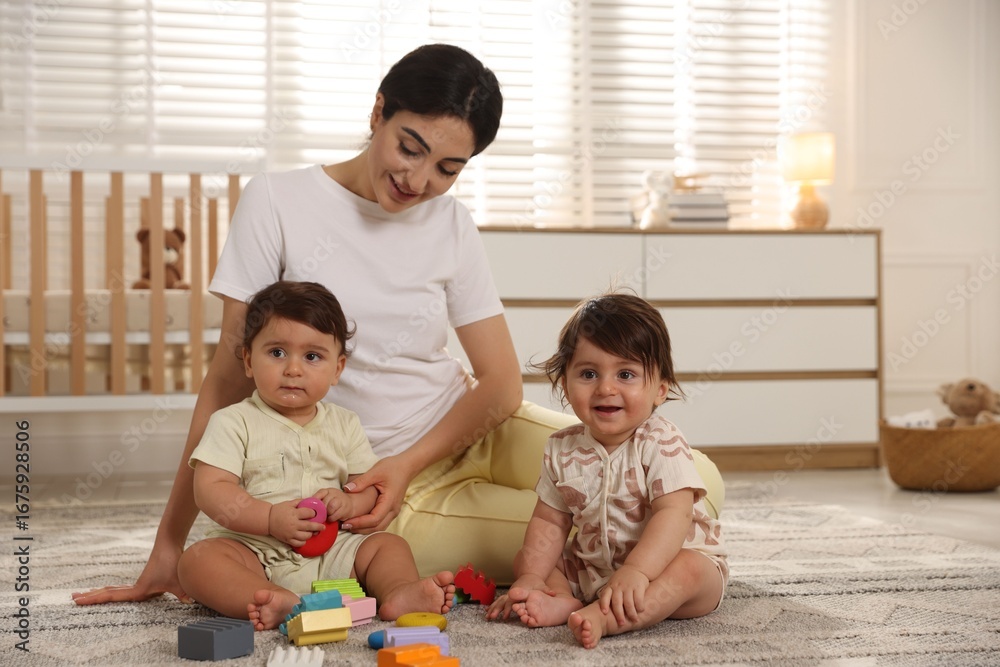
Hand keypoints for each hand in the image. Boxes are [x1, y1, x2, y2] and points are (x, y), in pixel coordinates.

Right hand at [71, 542, 192, 605]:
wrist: (170, 543)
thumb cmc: (173, 563)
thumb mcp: (178, 581)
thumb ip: (183, 593)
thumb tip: (190, 600)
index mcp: (139, 590)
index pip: (112, 596)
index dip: (95, 599)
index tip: (79, 601)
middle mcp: (135, 586)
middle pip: (108, 592)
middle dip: (91, 597)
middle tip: (73, 598)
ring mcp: (138, 583)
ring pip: (113, 589)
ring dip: (98, 592)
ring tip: (82, 594)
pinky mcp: (144, 579)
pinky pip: (121, 588)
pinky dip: (110, 590)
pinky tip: (105, 591)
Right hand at [268, 500, 322, 546]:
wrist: (267, 520)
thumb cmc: (279, 510)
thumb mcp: (289, 503)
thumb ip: (301, 502)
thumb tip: (312, 500)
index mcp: (294, 513)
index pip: (309, 513)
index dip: (313, 513)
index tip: (315, 513)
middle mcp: (294, 524)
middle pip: (310, 526)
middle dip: (318, 526)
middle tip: (323, 527)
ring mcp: (291, 533)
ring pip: (306, 536)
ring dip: (311, 534)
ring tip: (312, 532)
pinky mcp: (288, 540)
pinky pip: (299, 543)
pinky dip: (303, 541)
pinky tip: (304, 538)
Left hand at [312, 488, 352, 521]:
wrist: (350, 504)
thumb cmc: (334, 503)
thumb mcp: (326, 499)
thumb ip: (317, 501)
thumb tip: (305, 506)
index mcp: (328, 491)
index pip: (320, 493)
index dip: (315, 499)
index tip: (311, 507)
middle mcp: (335, 494)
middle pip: (324, 502)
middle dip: (320, 510)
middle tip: (318, 514)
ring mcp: (341, 500)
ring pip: (330, 507)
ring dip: (327, 514)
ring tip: (326, 516)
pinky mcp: (345, 509)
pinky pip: (335, 515)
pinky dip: (331, 518)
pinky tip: (331, 518)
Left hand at [341, 455, 413, 532]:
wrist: (407, 466)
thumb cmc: (393, 467)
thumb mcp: (376, 472)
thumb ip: (361, 481)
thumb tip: (346, 489)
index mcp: (390, 501)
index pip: (374, 519)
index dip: (359, 523)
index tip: (346, 522)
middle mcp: (393, 510)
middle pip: (377, 527)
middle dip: (360, 529)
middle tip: (344, 526)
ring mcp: (394, 511)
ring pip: (380, 527)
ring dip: (365, 529)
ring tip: (350, 525)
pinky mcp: (392, 510)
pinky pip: (381, 522)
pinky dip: (370, 525)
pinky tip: (359, 521)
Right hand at [485, 573, 550, 620]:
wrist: (530, 575)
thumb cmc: (536, 583)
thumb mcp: (542, 586)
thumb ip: (546, 591)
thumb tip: (553, 593)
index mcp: (519, 592)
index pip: (512, 601)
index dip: (508, 608)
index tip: (505, 615)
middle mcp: (512, 593)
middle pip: (503, 602)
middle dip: (497, 609)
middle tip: (492, 617)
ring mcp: (509, 594)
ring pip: (499, 602)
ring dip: (493, 609)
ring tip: (487, 617)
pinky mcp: (508, 596)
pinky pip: (498, 602)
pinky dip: (493, 607)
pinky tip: (488, 613)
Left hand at [599, 565, 648, 623]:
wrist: (636, 567)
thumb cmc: (622, 579)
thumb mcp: (613, 583)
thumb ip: (609, 594)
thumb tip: (602, 611)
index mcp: (611, 586)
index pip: (605, 595)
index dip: (604, 604)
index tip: (604, 612)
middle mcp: (618, 587)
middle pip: (617, 602)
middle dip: (619, 614)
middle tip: (621, 623)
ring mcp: (628, 586)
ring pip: (629, 603)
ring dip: (631, 613)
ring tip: (634, 620)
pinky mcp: (639, 586)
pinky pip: (639, 599)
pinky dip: (640, 606)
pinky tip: (641, 610)